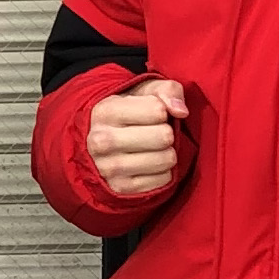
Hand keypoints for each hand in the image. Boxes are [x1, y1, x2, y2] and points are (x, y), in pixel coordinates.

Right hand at [85, 75, 189, 202]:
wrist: (97, 146)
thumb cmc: (127, 114)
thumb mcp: (143, 92)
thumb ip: (167, 90)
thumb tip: (181, 111)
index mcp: (106, 111)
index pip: (158, 110)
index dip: (161, 111)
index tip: (151, 114)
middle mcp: (102, 141)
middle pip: (164, 136)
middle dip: (166, 133)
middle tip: (153, 133)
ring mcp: (110, 168)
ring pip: (166, 159)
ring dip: (166, 153)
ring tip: (152, 148)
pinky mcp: (121, 188)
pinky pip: (164, 179)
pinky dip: (163, 172)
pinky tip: (149, 164)